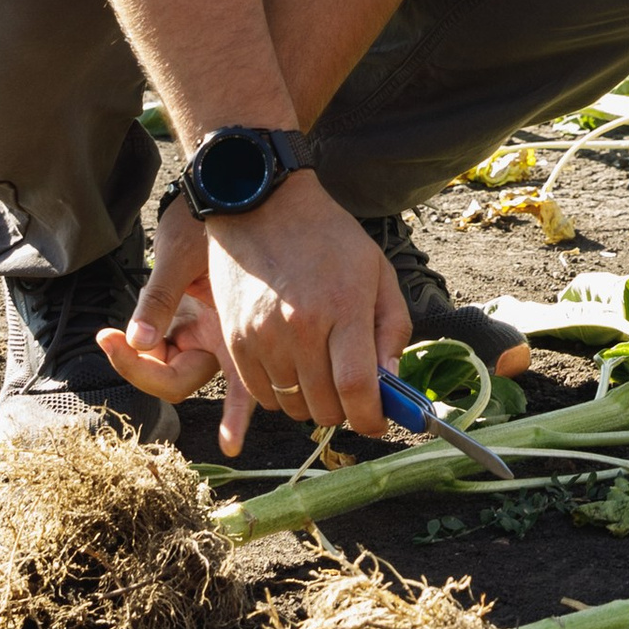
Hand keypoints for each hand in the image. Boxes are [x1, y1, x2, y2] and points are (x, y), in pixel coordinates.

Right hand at [102, 174, 409, 454]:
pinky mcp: (236, 341)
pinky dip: (282, 395)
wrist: (261, 207)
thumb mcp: (377, 271)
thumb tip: (391, 379)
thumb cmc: (327, 237)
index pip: (357, 388)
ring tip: (322, 377)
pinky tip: (294, 370)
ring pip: (293, 406)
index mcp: (343, 307)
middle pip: (325, 405)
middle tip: (353, 396)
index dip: (371, 417)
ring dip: (314, 404)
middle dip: (346, 412)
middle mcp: (301, 327)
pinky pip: (263, 395)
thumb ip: (392, 328)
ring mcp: (263, 337)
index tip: (378, 422)